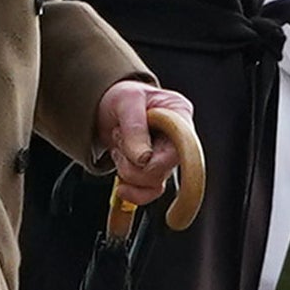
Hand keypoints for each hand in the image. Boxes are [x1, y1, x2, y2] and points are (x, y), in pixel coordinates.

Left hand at [93, 82, 193, 205]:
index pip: (183, 146)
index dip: (161, 158)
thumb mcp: (126, 101)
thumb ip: (135, 127)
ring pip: (154, 183)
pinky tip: (120, 180)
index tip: (141, 157)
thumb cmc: (122, 97)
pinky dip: (131, 191)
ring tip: (118, 150)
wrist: (107, 107)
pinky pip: (149, 193)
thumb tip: (143, 159)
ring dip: (128, 173)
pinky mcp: (154, 171)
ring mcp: (166, 157)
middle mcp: (178, 139)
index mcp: (180, 114)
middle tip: (119, 142)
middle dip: (134, 164)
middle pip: (164, 169)